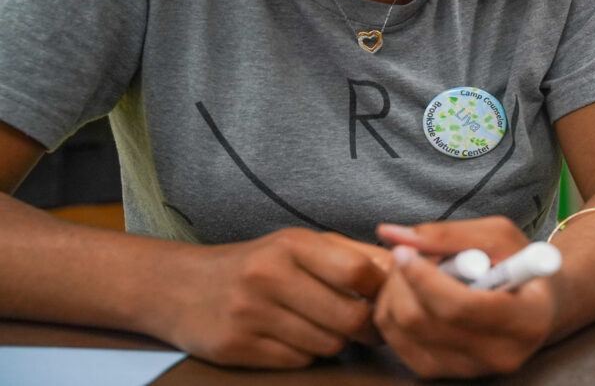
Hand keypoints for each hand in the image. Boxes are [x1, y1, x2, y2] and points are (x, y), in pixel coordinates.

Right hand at [159, 227, 386, 366]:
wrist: (180, 287)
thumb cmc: (257, 264)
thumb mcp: (299, 246)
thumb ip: (352, 256)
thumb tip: (404, 269)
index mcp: (291, 244)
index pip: (358, 272)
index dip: (382, 290)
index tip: (386, 297)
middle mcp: (268, 276)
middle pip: (349, 317)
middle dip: (367, 327)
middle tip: (368, 326)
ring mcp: (250, 314)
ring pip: (328, 344)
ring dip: (336, 341)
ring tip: (324, 326)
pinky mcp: (236, 348)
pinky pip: (298, 361)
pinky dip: (306, 354)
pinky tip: (293, 338)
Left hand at [373, 217, 556, 377]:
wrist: (535, 308)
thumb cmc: (520, 265)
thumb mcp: (500, 238)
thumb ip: (450, 234)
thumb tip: (392, 234)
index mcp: (527, 320)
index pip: (460, 307)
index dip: (424, 277)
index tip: (404, 250)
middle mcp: (499, 355)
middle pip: (423, 321)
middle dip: (403, 280)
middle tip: (407, 253)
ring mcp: (468, 370)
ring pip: (403, 330)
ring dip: (395, 292)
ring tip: (413, 270)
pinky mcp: (442, 373)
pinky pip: (395, 341)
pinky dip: (392, 310)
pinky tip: (410, 292)